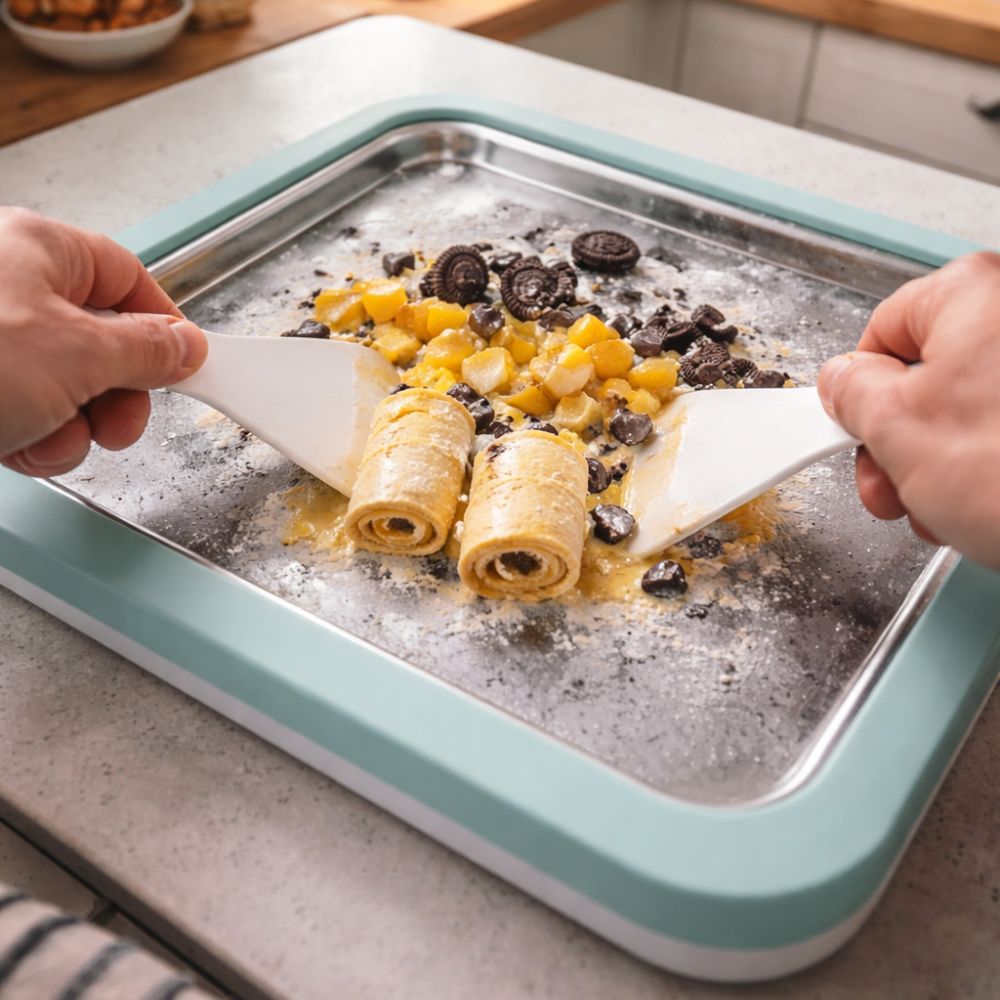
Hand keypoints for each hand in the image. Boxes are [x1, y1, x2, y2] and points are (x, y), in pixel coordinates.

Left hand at [0, 207, 206, 476]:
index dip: (163, 325)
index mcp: (39, 250)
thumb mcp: (76, 353)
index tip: (187, 365)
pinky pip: (31, 412)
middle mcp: (11, 289)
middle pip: (102, 341)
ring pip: (69, 387)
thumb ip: (146, 350)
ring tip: (51, 435)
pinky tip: (21, 446)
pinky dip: (36, 439)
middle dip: (115, 394)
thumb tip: (185, 346)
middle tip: (121, 421)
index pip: (129, 277)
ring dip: (74, 426)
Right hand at [817, 251, 999, 570]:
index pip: (881, 332)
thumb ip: (851, 393)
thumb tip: (843, 381)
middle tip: (893, 485)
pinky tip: (982, 503)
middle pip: (929, 372)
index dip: (857, 392)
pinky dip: (989, 464)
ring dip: (939, 464)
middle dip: (900, 441)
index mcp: (973, 292)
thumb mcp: (894, 431)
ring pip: (971, 405)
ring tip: (943, 507)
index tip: (851, 432)